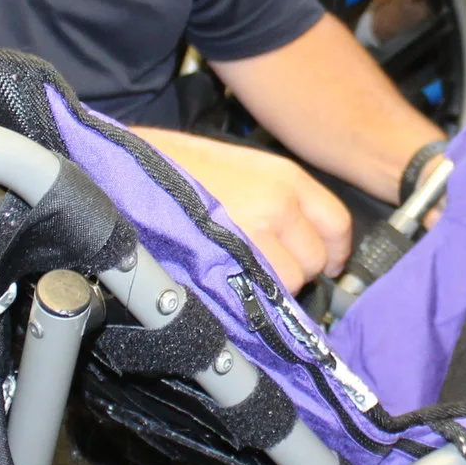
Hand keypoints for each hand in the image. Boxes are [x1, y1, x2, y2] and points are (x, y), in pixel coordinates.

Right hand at [139, 129, 352, 290]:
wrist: (129, 171)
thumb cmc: (176, 167)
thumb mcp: (240, 167)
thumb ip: (276, 199)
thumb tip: (299, 240)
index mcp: (285, 177)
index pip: (336, 223)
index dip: (333, 250)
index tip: (326, 263)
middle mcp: (279, 203)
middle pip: (317, 258)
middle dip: (299, 269)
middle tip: (270, 269)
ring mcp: (257, 234)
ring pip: (293, 281)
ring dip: (275, 286)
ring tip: (244, 273)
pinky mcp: (231, 262)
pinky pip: (264, 295)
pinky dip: (254, 297)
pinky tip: (233, 284)